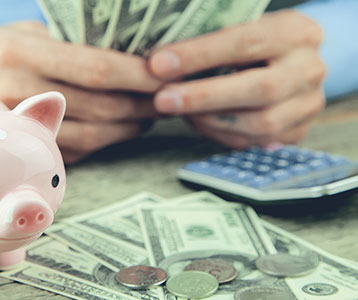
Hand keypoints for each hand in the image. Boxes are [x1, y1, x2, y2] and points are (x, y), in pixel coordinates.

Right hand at [0, 21, 161, 163]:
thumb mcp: (24, 31)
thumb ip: (69, 43)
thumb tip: (126, 56)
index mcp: (21, 50)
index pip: (95, 66)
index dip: (137, 74)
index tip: (166, 75)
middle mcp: (16, 88)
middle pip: (99, 104)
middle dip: (141, 104)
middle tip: (165, 99)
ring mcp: (14, 124)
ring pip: (90, 134)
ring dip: (127, 128)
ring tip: (146, 117)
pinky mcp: (15, 149)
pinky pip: (71, 151)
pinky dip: (102, 143)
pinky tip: (116, 131)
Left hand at [148, 10, 325, 148]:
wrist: (287, 62)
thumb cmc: (248, 42)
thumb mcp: (236, 28)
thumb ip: (208, 40)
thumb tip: (159, 60)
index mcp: (295, 32)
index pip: (245, 42)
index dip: (199, 55)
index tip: (159, 64)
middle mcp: (309, 69)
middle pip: (259, 89)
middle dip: (204, 96)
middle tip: (162, 99)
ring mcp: (308, 104)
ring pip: (260, 123)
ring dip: (209, 120)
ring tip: (176, 110)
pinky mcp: (297, 131)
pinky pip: (255, 142)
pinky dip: (219, 133)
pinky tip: (196, 121)